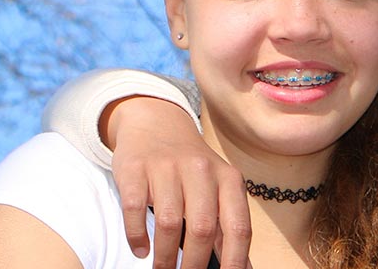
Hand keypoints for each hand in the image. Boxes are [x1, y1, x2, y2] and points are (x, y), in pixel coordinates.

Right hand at [102, 96, 249, 268]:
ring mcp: (167, 168)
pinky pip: (135, 209)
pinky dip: (137, 235)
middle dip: (195, 263)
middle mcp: (202, 170)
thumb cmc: (192, 169)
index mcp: (229, 179)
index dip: (235, 258)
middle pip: (203, 228)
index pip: (238, 226)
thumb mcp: (218, 189)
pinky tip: (140, 249)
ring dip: (166, 255)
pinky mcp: (135, 169)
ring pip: (169, 222)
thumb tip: (242, 267)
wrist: (156, 124)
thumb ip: (228, 226)